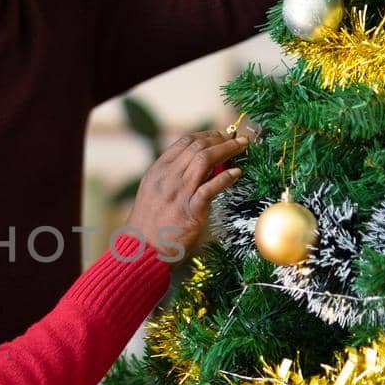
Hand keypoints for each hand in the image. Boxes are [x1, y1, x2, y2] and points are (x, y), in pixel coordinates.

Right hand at [124, 131, 247, 261]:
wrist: (143, 250)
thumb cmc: (150, 224)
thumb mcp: (153, 193)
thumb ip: (170, 178)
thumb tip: (196, 166)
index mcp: (158, 171)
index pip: (184, 142)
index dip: (206, 134)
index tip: (220, 135)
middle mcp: (168, 177)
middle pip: (198, 146)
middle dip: (220, 138)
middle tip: (235, 139)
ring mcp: (179, 192)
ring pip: (205, 159)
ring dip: (227, 149)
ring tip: (241, 147)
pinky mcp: (191, 209)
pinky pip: (211, 187)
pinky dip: (226, 177)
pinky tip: (237, 173)